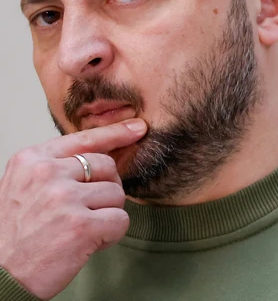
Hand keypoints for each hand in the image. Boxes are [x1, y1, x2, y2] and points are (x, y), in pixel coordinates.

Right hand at [0, 119, 147, 299]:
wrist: (0, 277)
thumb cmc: (14, 235)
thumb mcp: (23, 188)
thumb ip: (55, 168)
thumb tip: (101, 153)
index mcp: (32, 161)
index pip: (83, 139)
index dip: (115, 133)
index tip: (136, 128)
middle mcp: (47, 174)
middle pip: (107, 167)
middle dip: (105, 189)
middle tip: (85, 212)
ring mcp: (65, 199)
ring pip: (117, 194)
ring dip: (106, 215)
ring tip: (79, 230)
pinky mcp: (82, 225)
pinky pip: (121, 220)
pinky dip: (111, 235)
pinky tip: (88, 244)